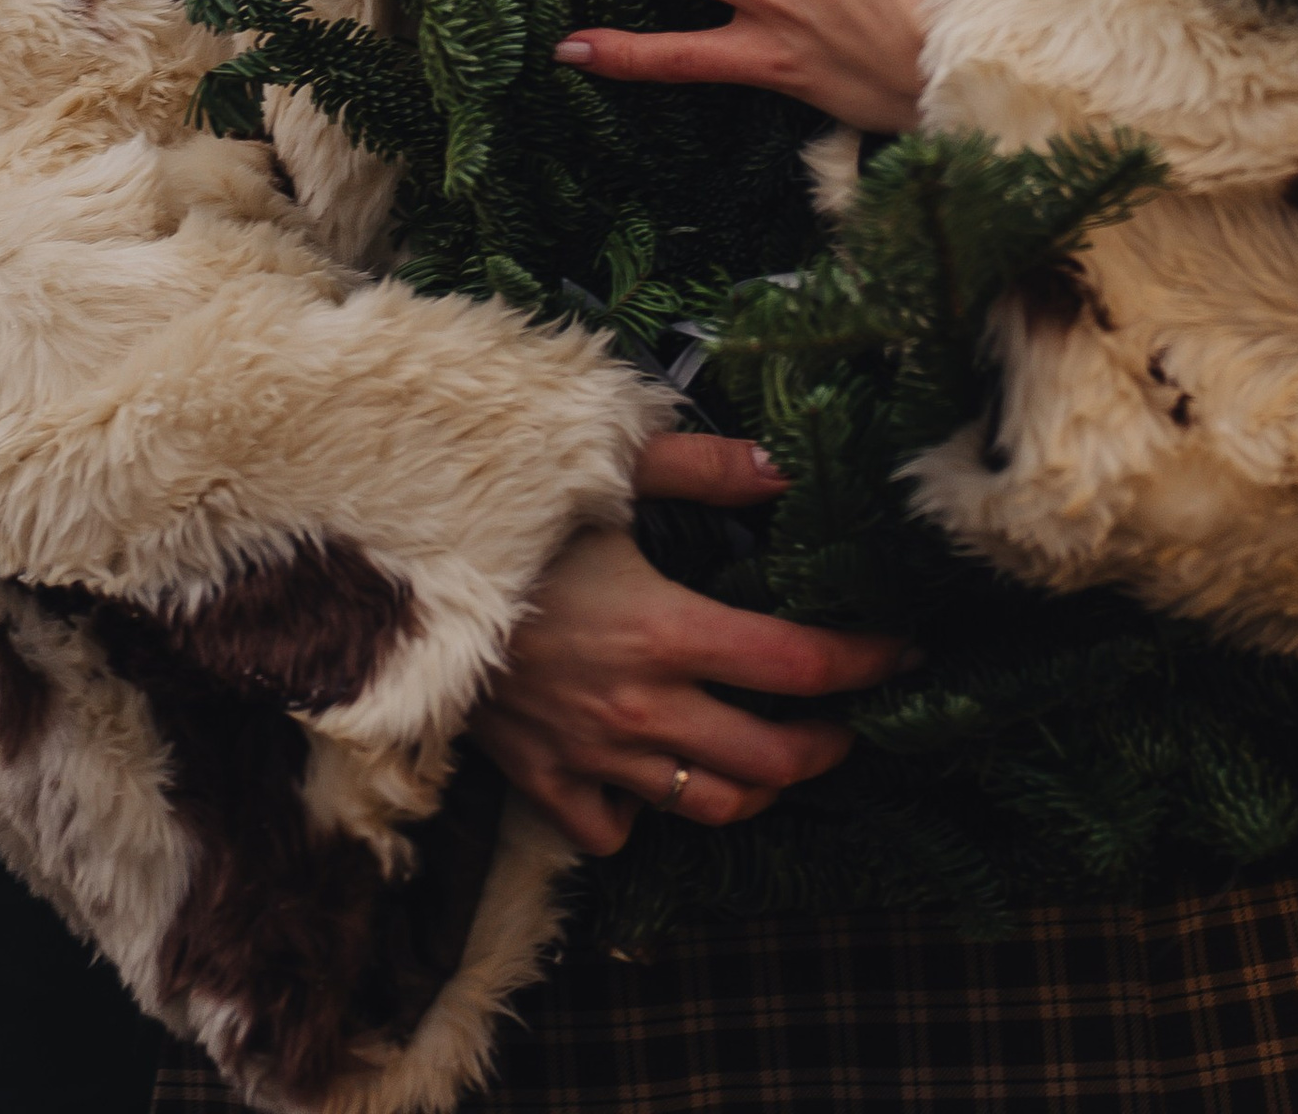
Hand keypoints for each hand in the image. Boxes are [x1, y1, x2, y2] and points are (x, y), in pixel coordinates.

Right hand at [469, 434, 905, 854]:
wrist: (394, 583)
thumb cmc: (505, 522)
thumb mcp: (601, 473)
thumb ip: (700, 468)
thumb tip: (782, 467)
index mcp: (666, 631)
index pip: (798, 666)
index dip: (865, 662)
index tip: (903, 651)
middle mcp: (641, 709)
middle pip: (771, 760)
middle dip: (829, 744)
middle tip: (849, 718)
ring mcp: (593, 757)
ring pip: (710, 806)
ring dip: (760, 787)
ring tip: (779, 754)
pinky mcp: (545, 782)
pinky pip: (617, 830)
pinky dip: (649, 813)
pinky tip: (661, 774)